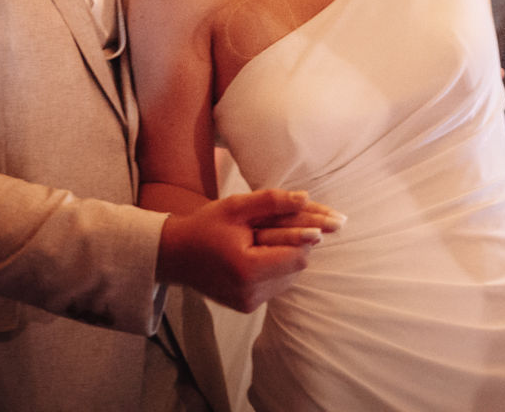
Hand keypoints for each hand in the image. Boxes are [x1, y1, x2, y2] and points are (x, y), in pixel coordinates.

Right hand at [155, 189, 343, 313]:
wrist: (174, 255)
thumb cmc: (205, 226)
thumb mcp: (236, 206)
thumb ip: (272, 202)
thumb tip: (306, 199)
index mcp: (246, 269)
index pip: (297, 255)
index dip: (311, 234)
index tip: (330, 220)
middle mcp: (250, 292)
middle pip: (297, 266)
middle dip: (304, 242)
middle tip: (323, 221)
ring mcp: (249, 303)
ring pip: (291, 276)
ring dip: (292, 254)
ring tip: (287, 233)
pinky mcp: (247, 306)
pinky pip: (278, 284)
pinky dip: (280, 265)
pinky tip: (271, 250)